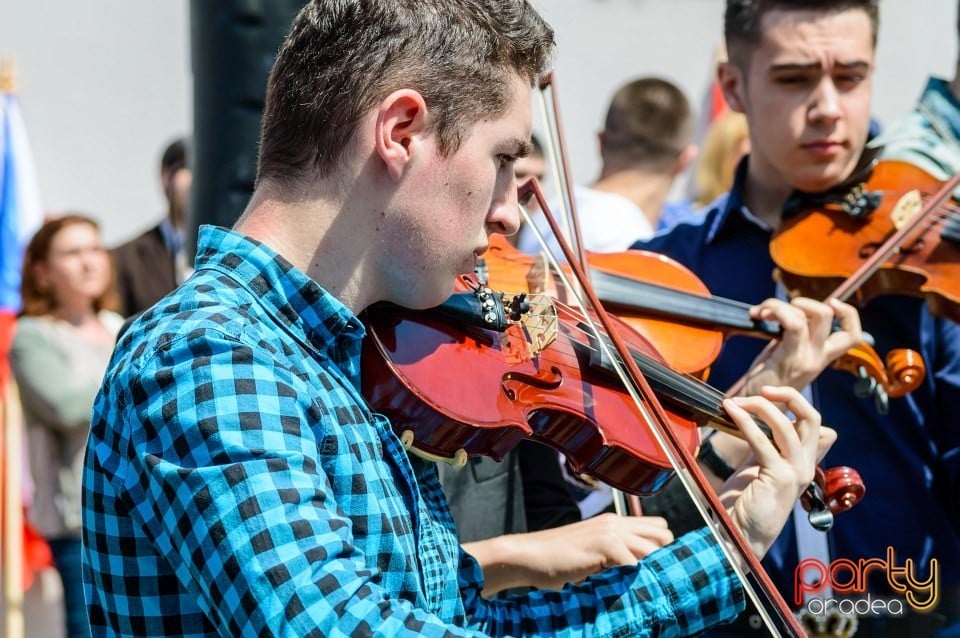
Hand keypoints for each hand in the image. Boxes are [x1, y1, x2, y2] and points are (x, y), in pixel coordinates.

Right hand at [466, 513, 673, 593]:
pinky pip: (636, 563)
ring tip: (642, 588)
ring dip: (651, 570)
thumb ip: (613, 557)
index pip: (659, 528)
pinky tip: (625, 589)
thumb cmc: (556, 561)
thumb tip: (641, 575)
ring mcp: (611, 531)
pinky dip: (634, 579)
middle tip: (651, 581)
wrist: (528, 556)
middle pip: (664, 535)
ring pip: (654, 550)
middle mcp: (616, 522)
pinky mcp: (605, 544)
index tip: (658, 571)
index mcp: (613, 523)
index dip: (662, 549)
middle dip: (663, 559)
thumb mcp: (591, 555)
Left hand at [716, 386, 835, 557]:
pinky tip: (730, 412)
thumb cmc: (746, 503)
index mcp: (804, 462)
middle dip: (789, 396)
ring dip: (760, 406)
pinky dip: (744, 422)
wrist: (739, 536)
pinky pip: (763, 441)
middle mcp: (806, 466)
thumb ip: (765, 445)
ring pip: (788, 425)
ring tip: (736, 402)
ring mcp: (796, 473)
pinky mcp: (779, 479)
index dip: (794, 402)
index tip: (766, 395)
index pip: (814, 422)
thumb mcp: (758, 467)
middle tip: (762, 390)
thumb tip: (762, 418)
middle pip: (813, 418)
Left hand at [742, 297, 862, 394]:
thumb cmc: (764, 380)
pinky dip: (776, 310)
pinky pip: (794, 324)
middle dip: (803, 301)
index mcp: (821, 357)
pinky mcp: (792, 359)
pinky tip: (758, 316)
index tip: (830, 302)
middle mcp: (819, 358)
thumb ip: (791, 336)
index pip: (852, 335)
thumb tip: (784, 311)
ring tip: (762, 313)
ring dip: (781, 305)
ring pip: (812, 316)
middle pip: (828, 316)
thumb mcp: (784, 354)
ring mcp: (808, 359)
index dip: (848, 313)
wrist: (754, 410)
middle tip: (777, 308)